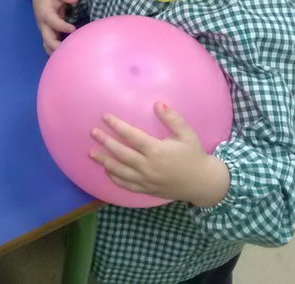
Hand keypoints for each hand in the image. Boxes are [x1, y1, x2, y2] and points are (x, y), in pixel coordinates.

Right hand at [32, 0, 76, 51]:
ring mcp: (44, 30)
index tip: (74, 29)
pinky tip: (66, 56)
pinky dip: (56, 52)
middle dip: (57, 47)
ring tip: (69, 58)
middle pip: (48, 40)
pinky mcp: (47, 33)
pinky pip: (49, 45)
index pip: (54, 23)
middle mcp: (43, 25)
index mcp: (45, 14)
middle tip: (70, 52)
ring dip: (56, 52)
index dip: (63, 27)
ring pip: (47, 46)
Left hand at [90, 103, 231, 206]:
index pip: (131, 136)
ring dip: (104, 161)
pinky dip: (115, 178)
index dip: (117, 126)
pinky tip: (107, 171)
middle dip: (105, 142)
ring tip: (91, 153)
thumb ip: (172, 118)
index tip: (105, 117)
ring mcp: (146, 180)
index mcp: (157, 150)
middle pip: (121, 154)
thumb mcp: (187, 134)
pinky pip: (127, 185)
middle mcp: (148, 166)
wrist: (203, 183)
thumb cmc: (194, 155)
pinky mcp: (147, 190)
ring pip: (120, 171)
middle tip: (93, 132)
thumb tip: (158, 103)